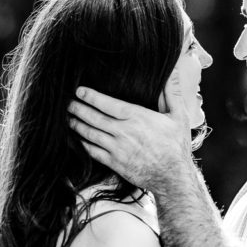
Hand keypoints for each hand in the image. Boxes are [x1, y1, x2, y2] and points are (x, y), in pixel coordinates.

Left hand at [68, 75, 191, 189]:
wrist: (173, 177)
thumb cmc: (177, 145)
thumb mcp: (179, 116)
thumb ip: (172, 91)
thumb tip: (174, 69)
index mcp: (137, 117)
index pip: (107, 104)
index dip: (90, 96)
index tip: (79, 91)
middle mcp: (124, 132)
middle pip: (94, 118)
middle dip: (78, 109)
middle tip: (66, 102)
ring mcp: (117, 149)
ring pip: (90, 134)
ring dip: (77, 125)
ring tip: (68, 117)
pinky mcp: (115, 163)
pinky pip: (93, 152)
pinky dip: (83, 143)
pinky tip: (78, 138)